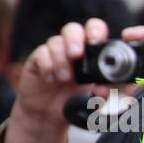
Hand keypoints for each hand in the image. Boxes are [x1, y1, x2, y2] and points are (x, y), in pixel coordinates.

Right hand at [0, 19, 143, 142]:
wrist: (49, 113)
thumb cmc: (76, 99)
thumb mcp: (92, 97)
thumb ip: (101, 92)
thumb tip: (106, 90)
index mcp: (89, 53)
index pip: (94, 31)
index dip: (96, 30)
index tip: (99, 40)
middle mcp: (71, 48)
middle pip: (73, 29)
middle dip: (75, 39)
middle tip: (77, 54)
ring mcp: (53, 53)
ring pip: (55, 41)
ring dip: (60, 58)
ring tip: (64, 77)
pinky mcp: (37, 60)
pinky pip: (40, 54)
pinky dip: (47, 64)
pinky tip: (51, 78)